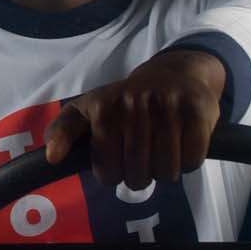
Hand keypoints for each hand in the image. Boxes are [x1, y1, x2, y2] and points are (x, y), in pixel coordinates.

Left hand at [45, 50, 226, 189]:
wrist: (172, 73)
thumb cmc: (123, 102)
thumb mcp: (85, 111)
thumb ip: (62, 132)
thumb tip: (52, 158)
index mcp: (103, 108)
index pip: (108, 172)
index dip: (113, 174)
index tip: (115, 159)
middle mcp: (134, 103)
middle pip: (138, 176)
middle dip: (140, 175)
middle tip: (143, 157)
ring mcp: (168, 105)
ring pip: (166, 171)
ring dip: (166, 170)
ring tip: (162, 150)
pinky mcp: (198, 110)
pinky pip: (192, 160)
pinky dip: (189, 161)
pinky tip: (182, 144)